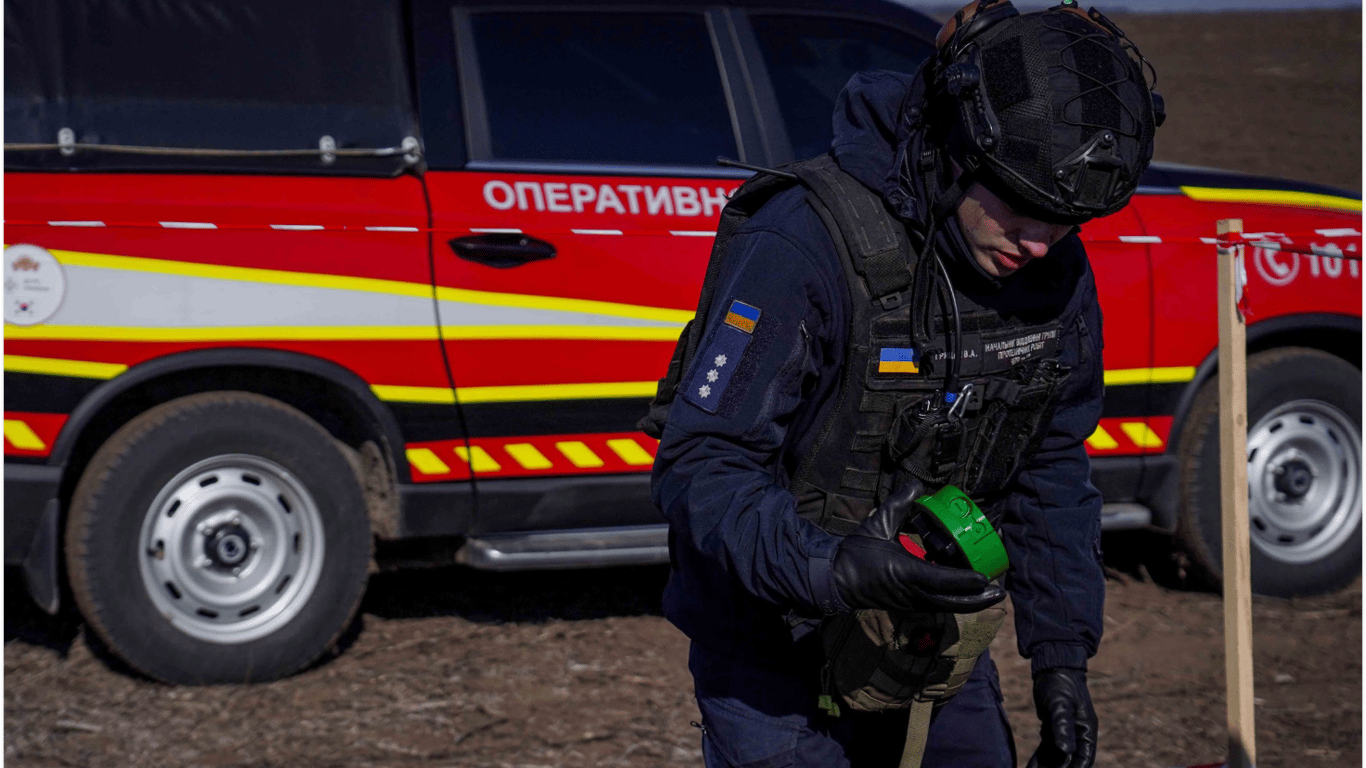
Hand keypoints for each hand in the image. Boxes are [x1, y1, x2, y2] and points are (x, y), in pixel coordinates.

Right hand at [830, 483, 1005, 612]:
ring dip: (969, 600)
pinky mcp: (910, 603)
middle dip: (977, 599)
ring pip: (947, 605)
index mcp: (906, 573)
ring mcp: (912, 601)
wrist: (837, 580)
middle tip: (998, 592)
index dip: (965, 581)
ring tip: (988, 592)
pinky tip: (965, 588)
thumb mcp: (876, 526)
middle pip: (952, 602)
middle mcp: (913, 593)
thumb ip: (898, 504)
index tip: (985, 577)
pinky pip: (938, 603)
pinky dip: (955, 598)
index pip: (941, 581)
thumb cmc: (856, 554)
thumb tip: (916, 485)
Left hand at [1026, 668, 1097, 767]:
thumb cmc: (1060, 684)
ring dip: (1047, 767)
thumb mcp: (1060, 704)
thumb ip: (1062, 727)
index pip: (1084, 758)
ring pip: (1056, 757)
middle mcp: (1078, 735)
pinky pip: (1047, 749)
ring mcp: (1065, 733)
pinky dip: (1040, 759)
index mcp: (1086, 730)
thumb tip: (1066, 752)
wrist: (1052, 667)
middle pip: (1069, 760)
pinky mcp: (1053, 729)